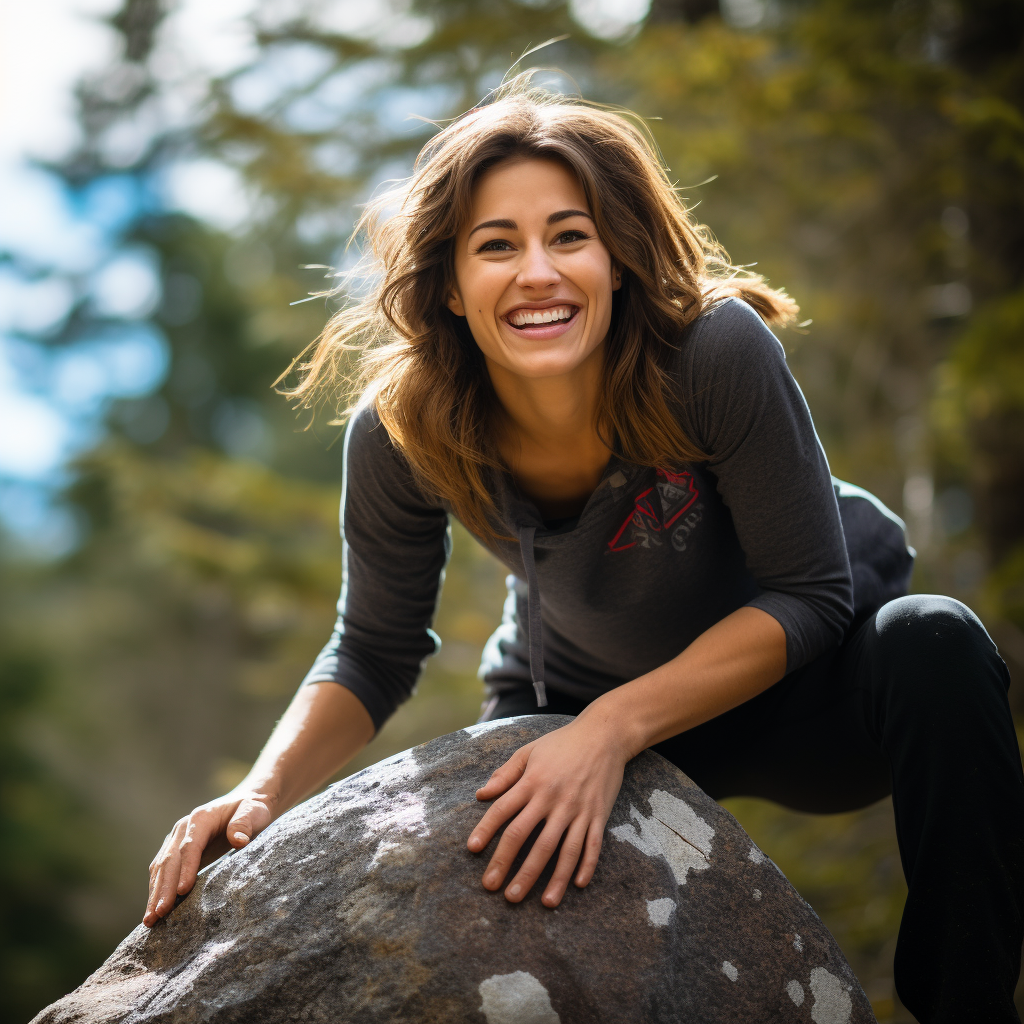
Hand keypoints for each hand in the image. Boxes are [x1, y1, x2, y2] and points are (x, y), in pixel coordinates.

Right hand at [144, 789, 275, 926]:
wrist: (244, 804)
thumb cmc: (251, 809)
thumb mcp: (254, 811)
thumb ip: (245, 822)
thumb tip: (238, 840)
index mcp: (201, 818)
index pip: (190, 846)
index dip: (186, 869)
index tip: (182, 891)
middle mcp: (183, 828)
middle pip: (170, 860)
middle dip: (163, 888)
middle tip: (158, 914)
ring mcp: (176, 840)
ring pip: (160, 868)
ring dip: (154, 893)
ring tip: (150, 919)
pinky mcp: (175, 851)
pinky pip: (162, 872)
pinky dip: (157, 890)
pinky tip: (155, 909)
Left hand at [466, 716, 628, 907]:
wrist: (604, 735)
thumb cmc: (562, 743)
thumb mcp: (529, 751)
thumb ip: (506, 774)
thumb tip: (481, 794)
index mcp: (533, 782)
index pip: (503, 810)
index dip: (487, 830)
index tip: (472, 850)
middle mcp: (553, 798)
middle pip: (528, 837)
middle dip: (511, 865)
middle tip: (497, 890)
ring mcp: (578, 809)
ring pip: (562, 849)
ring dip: (551, 878)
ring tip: (541, 902)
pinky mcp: (598, 815)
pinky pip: (592, 845)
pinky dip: (586, 865)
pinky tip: (577, 885)